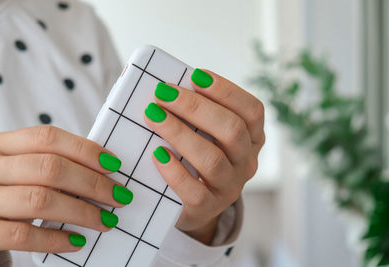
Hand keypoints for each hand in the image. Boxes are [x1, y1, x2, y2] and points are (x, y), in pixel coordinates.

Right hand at [0, 126, 131, 252]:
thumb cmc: (1, 195)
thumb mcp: (14, 171)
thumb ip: (46, 166)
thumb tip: (101, 172)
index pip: (48, 137)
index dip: (85, 150)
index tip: (114, 164)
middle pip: (50, 167)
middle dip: (92, 183)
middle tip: (119, 196)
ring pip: (40, 200)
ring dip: (82, 211)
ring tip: (106, 220)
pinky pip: (22, 235)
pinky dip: (55, 239)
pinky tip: (76, 241)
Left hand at [144, 69, 264, 243]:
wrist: (193, 203)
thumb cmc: (195, 157)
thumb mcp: (205, 134)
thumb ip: (194, 112)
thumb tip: (164, 87)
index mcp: (252, 138)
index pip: (252, 111)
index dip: (226, 91)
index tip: (196, 75)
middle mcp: (246, 162)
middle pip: (232, 130)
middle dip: (195, 107)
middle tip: (163, 93)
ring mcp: (229, 186)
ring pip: (212, 159)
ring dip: (180, 133)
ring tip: (152, 116)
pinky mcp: (208, 207)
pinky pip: (194, 190)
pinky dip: (174, 170)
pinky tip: (157, 154)